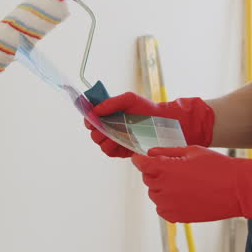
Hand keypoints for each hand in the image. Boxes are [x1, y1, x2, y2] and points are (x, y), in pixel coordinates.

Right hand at [83, 92, 215, 157]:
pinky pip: (110, 152)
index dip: (88, 118)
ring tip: (115, 134)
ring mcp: (115, 140)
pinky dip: (112, 147)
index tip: (91, 118)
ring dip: (105, 139)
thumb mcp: (129, 99)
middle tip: (104, 126)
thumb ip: (112, 102)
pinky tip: (121, 142)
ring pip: (100, 143)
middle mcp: (109, 128)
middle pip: (93, 133)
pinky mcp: (122, 151)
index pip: (91, 118)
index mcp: (108, 114)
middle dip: (96, 130)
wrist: (163, 122)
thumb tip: (95, 110)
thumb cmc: (146, 109)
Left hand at [131, 146, 251, 230]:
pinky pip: (162, 209)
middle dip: (155, 171)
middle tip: (173, 167)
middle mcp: (163, 188)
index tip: (139, 158)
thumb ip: (167, 152)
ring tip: (183, 182)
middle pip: (147, 179)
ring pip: (154, 194)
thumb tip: (151, 153)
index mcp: (165, 169)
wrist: (237, 189)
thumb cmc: (218, 167)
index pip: (141, 164)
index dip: (139, 159)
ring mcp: (169, 205)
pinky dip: (167, 202)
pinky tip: (183, 195)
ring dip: (161, 187)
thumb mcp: (192, 151)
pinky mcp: (177, 217)